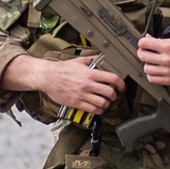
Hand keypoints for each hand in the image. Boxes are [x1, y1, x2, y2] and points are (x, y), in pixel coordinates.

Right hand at [0, 53, 123, 113]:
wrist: (48, 77)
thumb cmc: (62, 69)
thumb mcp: (79, 60)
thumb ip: (92, 60)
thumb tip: (101, 58)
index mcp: (90, 73)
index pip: (112, 78)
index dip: (121, 83)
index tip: (121, 86)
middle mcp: (87, 85)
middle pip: (109, 92)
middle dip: (114, 95)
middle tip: (114, 95)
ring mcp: (82, 95)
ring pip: (102, 103)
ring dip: (107, 103)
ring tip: (106, 101)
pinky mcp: (76, 103)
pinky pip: (93, 110)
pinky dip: (98, 110)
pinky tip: (98, 107)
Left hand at [137, 34, 169, 85]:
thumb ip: (161, 40)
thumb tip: (149, 38)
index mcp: (168, 47)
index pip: (145, 43)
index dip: (142, 43)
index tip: (143, 44)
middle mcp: (166, 59)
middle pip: (142, 56)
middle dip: (142, 52)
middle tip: (145, 52)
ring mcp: (167, 71)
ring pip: (146, 68)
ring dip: (147, 64)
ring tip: (152, 62)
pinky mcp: (169, 81)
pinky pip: (152, 79)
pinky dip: (151, 74)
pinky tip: (155, 70)